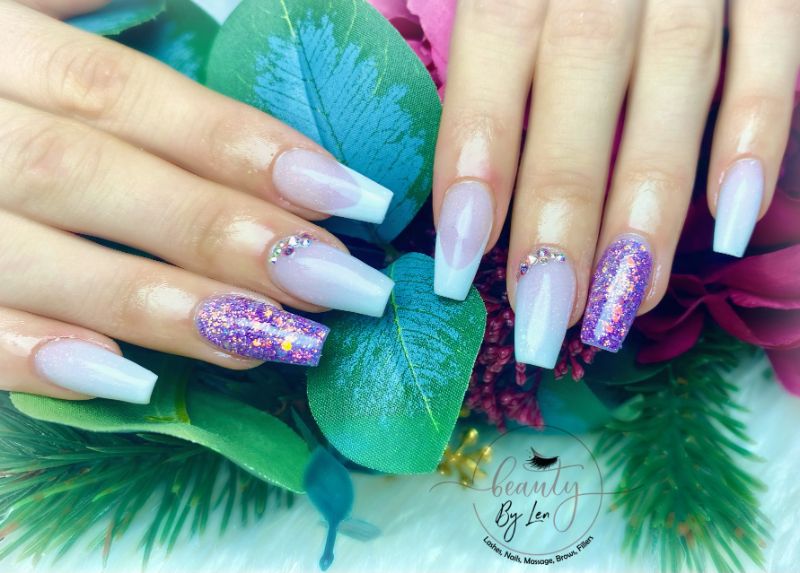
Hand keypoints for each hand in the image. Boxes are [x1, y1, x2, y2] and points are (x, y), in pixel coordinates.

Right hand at [0, 0, 394, 401]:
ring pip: (29, 258)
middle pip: (90, 176)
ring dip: (155, 307)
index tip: (348, 196)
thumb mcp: (14, 4)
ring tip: (272, 342)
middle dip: (220, 235)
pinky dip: (24, 355)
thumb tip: (205, 6)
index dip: (238, 145)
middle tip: (339, 285)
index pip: (124, 92)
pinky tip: (122, 384)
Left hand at [431, 0, 799, 366]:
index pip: (493, 55)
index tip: (459, 266)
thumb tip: (459, 181)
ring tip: (625, 303)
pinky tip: (733, 223)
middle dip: (563, 210)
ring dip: (651, 203)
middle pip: (581, 80)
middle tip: (546, 320)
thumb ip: (479, 43)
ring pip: (677, 81)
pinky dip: (758, 132)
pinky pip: (776, 46)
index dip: (478, 164)